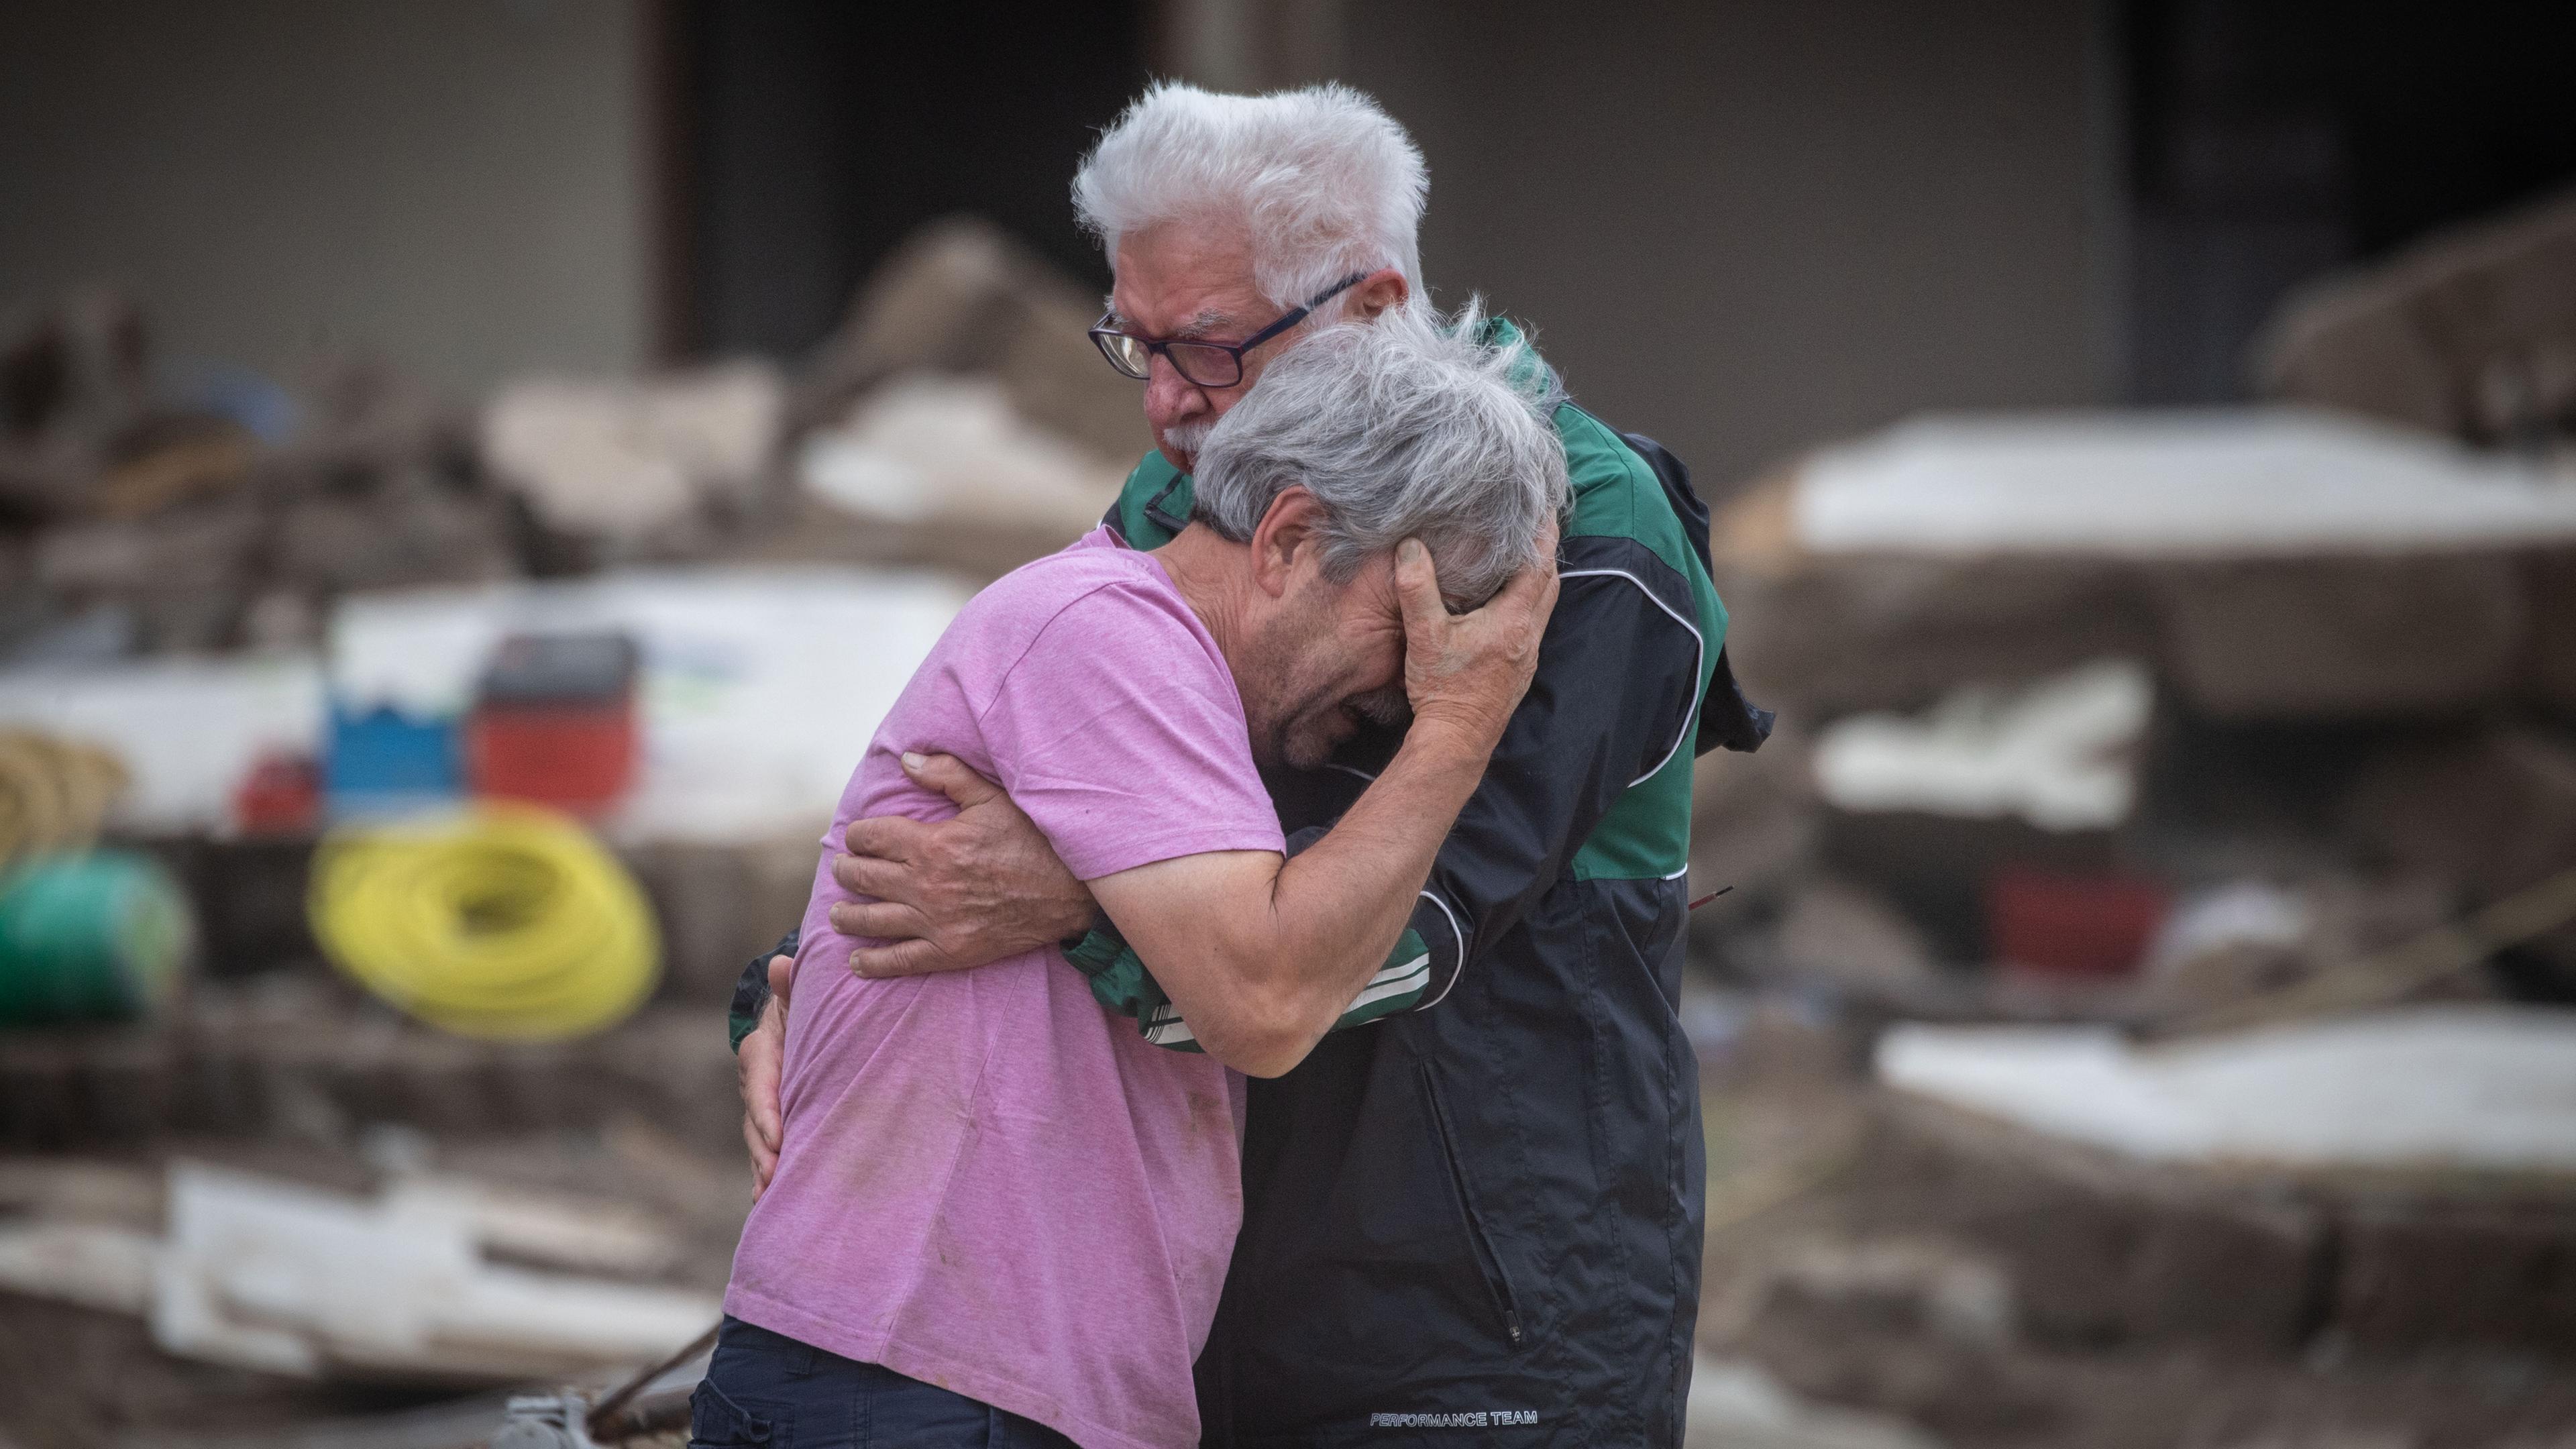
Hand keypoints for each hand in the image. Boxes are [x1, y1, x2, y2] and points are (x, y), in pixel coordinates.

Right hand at [739, 954, 792, 1197]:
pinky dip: (766, 1171)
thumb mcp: (798, 994)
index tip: (778, 1138)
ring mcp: (760, 1103)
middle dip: (763, 1150)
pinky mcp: (771, 1118)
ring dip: (762, 1167)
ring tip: (769, 1194)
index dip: (768, 1112)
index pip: (762, 1086)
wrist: (796, 1016)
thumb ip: (791, 985)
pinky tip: (768, 1199)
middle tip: (774, 1175)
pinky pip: (766, 1146)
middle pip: (756, 1120)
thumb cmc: (803, 1005)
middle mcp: (754, 1082)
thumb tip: (781, 963)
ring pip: (757, 1139)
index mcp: (761, 1052)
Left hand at [827, 751, 1094, 977]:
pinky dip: (872, 962)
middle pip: (863, 877)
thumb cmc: (1033, 840)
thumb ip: (947, 774)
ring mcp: (935, 921)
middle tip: (844, 870)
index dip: (858, 835)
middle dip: (847, 871)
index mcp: (932, 843)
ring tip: (840, 914)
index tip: (858, 837)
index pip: (872, 837)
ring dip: (848, 915)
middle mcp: (925, 884)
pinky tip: (856, 961)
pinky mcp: (949, 951)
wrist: (1070, 893)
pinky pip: (899, 960)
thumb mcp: (992, 798)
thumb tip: (906, 758)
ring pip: (871, 920)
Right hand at [1395, 519, 1559, 747]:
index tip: (1545, 508)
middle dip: (1545, 550)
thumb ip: (1418, 588)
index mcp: (1512, 621)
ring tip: (1524, 553)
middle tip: (1538, 523)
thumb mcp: (1424, 634)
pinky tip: (1510, 599)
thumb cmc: (1443, 689)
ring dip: (1539, 577)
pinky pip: (1534, 623)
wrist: (1456, 739)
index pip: (1539, 566)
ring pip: (1544, 604)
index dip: (1544, 534)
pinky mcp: (1520, 668)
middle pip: (1550, 582)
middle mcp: (1528, 635)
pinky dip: (1529, 601)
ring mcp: (1527, 654)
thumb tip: (1410, 546)